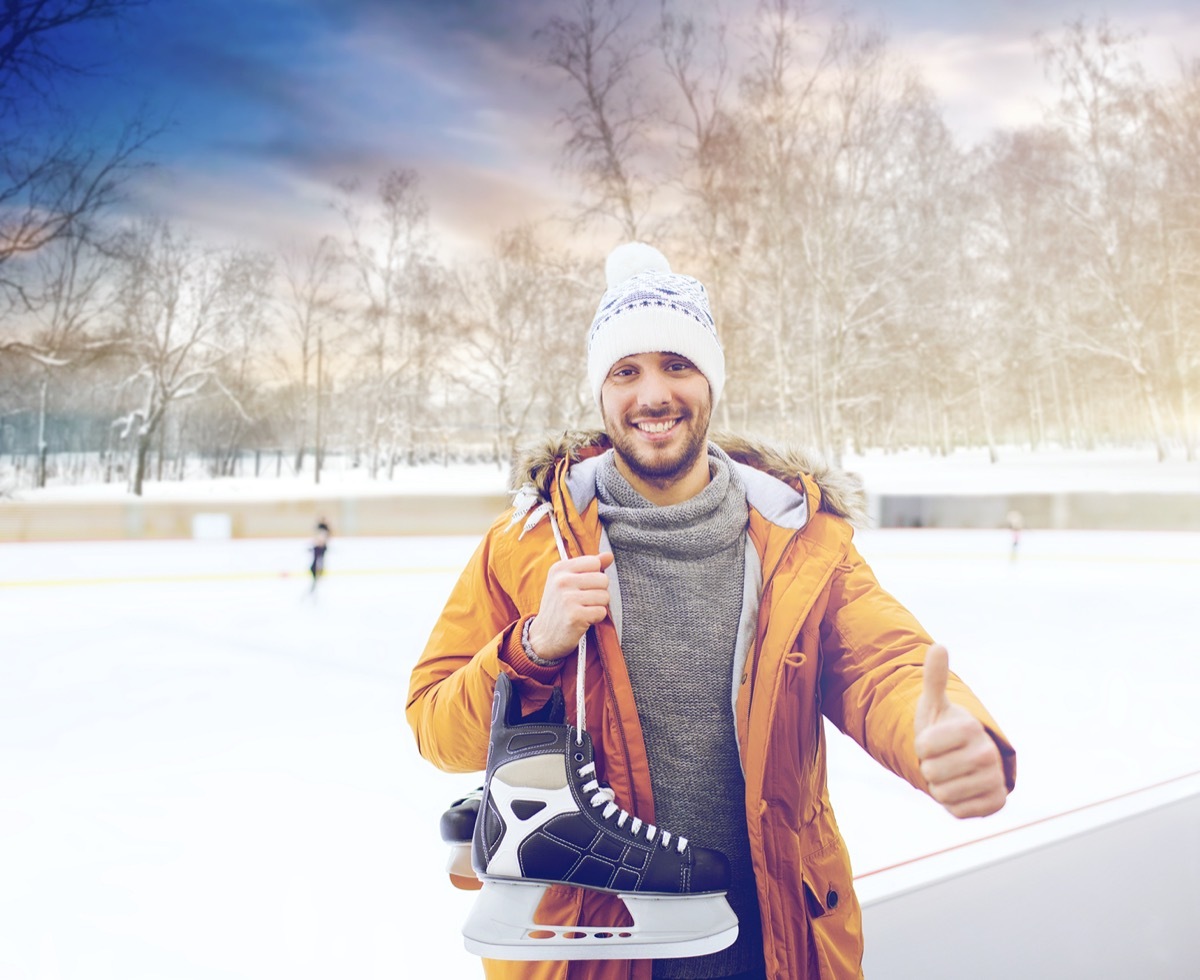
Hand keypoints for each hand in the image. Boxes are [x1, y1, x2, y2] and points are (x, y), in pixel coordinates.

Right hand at [527, 553, 614, 661]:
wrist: (544, 636)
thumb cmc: (559, 606)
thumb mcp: (568, 582)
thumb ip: (589, 566)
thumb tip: (609, 555)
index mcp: (559, 569)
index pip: (594, 562)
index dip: (594, 576)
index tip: (583, 586)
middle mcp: (562, 581)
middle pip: (603, 579)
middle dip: (599, 592)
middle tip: (584, 601)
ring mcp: (568, 598)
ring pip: (605, 596)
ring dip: (598, 606)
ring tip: (583, 610)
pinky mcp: (575, 616)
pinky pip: (601, 612)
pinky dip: (596, 618)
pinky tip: (583, 620)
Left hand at [914, 644, 1007, 817]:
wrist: (967, 760)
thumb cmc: (944, 731)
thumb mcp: (935, 705)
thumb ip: (934, 678)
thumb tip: (939, 646)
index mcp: (969, 728)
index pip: (923, 747)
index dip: (922, 747)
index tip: (933, 741)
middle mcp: (988, 753)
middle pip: (932, 772)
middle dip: (930, 768)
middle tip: (943, 760)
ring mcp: (995, 780)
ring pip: (943, 794)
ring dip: (940, 787)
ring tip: (951, 774)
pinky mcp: (997, 804)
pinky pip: (958, 811)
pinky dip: (954, 804)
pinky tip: (962, 790)